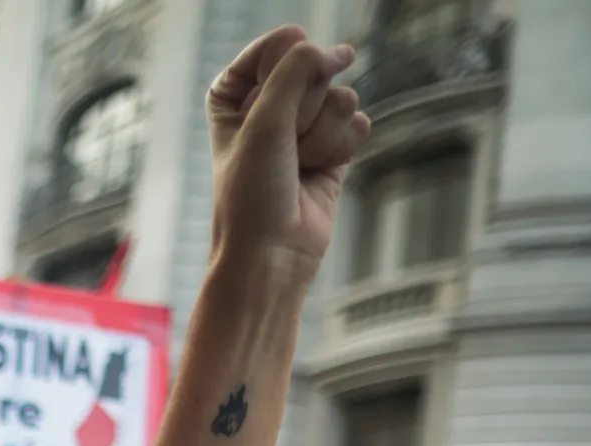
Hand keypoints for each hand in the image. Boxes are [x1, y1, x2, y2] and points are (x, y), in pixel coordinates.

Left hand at [206, 26, 371, 280]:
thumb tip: (341, 51)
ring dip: (322, 136)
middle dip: (305, 110)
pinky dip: (341, 149)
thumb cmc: (252, 194)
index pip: (278, 46)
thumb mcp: (264, 122)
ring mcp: (304, 127)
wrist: (272, 255)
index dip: (282, 73)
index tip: (268, 110)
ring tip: (298, 167)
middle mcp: (269, 106)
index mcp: (233, 95)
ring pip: (340, 97)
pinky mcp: (334, 148)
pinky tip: (319, 174)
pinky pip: (357, 122)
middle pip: (314, 69)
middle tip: (283, 149)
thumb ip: (297, 71)